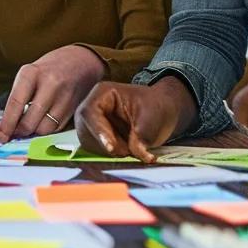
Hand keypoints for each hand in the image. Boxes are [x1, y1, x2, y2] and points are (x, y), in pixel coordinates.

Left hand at [0, 47, 104, 141]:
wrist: (81, 61)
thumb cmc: (48, 70)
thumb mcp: (29, 75)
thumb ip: (16, 99)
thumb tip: (3, 129)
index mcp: (31, 73)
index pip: (15, 104)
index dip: (6, 124)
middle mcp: (49, 84)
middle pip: (30, 121)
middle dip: (19, 132)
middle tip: (12, 134)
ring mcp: (63, 97)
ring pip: (43, 129)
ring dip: (34, 132)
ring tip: (29, 125)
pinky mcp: (73, 109)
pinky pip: (55, 129)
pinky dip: (46, 129)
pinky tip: (43, 121)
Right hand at [75, 77, 196, 162]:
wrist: (160, 112)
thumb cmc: (155, 107)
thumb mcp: (152, 118)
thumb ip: (142, 136)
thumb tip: (136, 152)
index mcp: (103, 94)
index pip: (90, 113)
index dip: (98, 131)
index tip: (111, 148)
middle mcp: (92, 107)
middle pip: (86, 130)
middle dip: (109, 144)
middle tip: (131, 149)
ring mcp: (91, 123)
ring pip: (90, 143)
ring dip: (111, 151)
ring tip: (132, 147)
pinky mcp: (95, 137)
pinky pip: (96, 150)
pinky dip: (112, 154)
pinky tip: (127, 149)